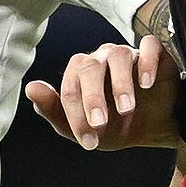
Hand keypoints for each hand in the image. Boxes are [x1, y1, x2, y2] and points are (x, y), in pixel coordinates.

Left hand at [26, 38, 177, 150]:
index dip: (76, 114)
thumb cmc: (115, 125)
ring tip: (126, 108)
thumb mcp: (83, 128)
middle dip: (92, 98)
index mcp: (80, 75)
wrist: (153, 127)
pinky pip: (149, 46)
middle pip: (89, 67)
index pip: (70, 87)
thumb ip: (53, 109)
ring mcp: (127, 53)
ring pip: (118, 56)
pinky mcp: (154, 53)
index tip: (89, 141)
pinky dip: (147, 62)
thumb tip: (31, 88)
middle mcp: (101, 59)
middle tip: (100, 122)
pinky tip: (146, 83)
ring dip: (120, 84)